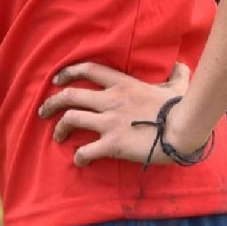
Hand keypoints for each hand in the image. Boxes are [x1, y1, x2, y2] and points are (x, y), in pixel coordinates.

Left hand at [37, 61, 206, 167]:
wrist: (183, 129)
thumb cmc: (181, 107)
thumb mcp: (178, 85)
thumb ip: (177, 75)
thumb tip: (181, 65)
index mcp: (122, 84)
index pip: (88, 70)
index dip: (68, 72)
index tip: (57, 80)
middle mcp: (110, 100)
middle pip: (70, 95)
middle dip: (52, 102)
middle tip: (43, 111)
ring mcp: (109, 122)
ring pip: (71, 119)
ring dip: (59, 128)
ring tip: (56, 136)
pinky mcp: (112, 144)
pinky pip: (86, 150)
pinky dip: (78, 156)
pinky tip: (79, 160)